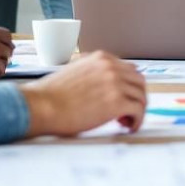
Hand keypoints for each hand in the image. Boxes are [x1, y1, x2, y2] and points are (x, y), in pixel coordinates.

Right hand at [19, 52, 146, 136]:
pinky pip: (138, 111)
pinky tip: (127, 127)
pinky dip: (137, 120)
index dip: (129, 86)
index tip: (124, 98)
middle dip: (137, 98)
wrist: (43, 105)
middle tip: (127, 112)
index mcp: (100, 58)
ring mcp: (115, 84)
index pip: (129, 69)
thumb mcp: (75, 72)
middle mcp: (111, 67)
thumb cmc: (51, 94)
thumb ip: (92, 74)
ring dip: (137, 111)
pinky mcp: (117, 102)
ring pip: (141, 97)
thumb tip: (103, 87)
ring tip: (124, 122)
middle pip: (139, 82)